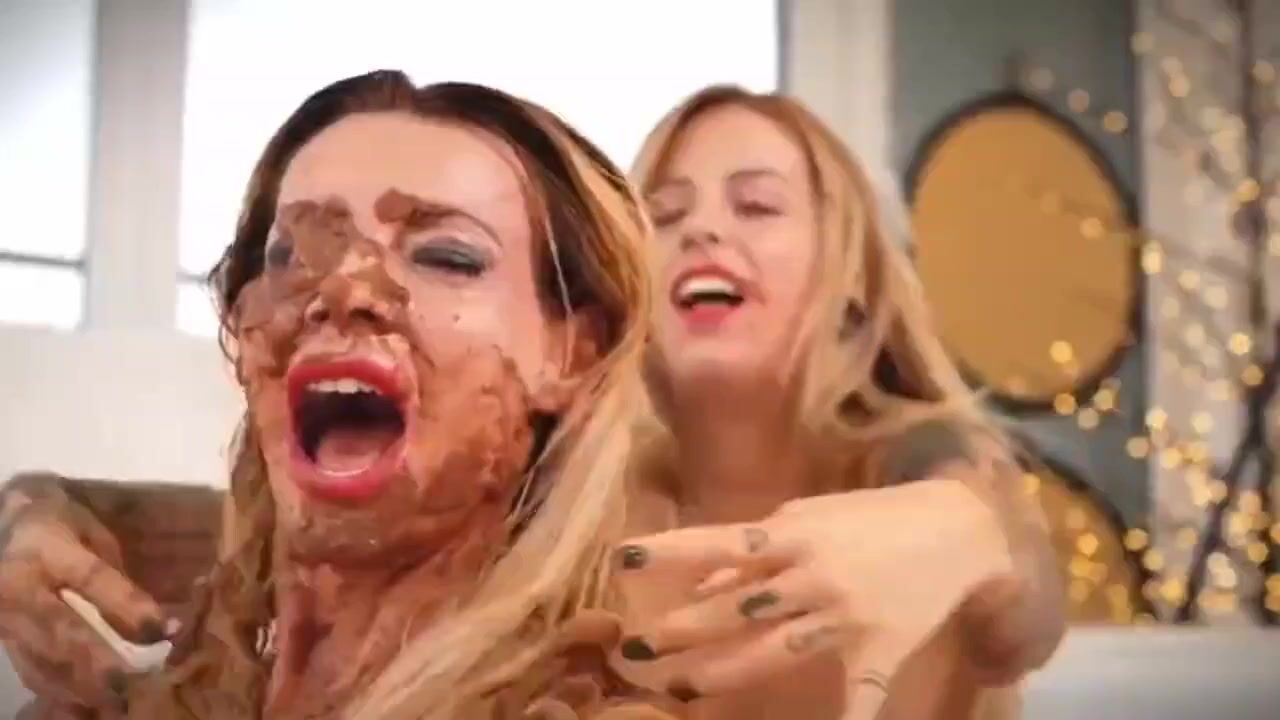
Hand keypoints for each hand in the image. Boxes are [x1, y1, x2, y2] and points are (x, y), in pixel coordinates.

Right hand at [0, 474, 171, 715]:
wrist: (6, 531)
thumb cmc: (60, 525)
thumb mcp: (92, 533)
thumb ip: (118, 574)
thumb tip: (158, 624)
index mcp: (48, 548)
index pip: (92, 581)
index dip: (128, 608)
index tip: (162, 631)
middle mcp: (20, 585)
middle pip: (63, 632)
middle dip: (102, 664)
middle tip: (136, 685)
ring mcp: (5, 617)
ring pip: (45, 660)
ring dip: (85, 687)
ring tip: (121, 703)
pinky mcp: (3, 639)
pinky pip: (32, 671)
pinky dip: (62, 692)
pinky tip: (90, 705)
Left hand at [610, 480, 1012, 718]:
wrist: (956, 527)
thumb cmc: (870, 517)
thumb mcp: (807, 518)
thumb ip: (756, 551)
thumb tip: (707, 581)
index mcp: (792, 536)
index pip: (718, 544)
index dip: (669, 552)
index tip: (621, 558)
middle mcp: (812, 576)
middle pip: (736, 607)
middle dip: (686, 627)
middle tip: (641, 645)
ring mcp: (845, 616)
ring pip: (777, 649)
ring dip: (728, 669)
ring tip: (681, 683)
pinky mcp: (879, 648)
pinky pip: (860, 692)